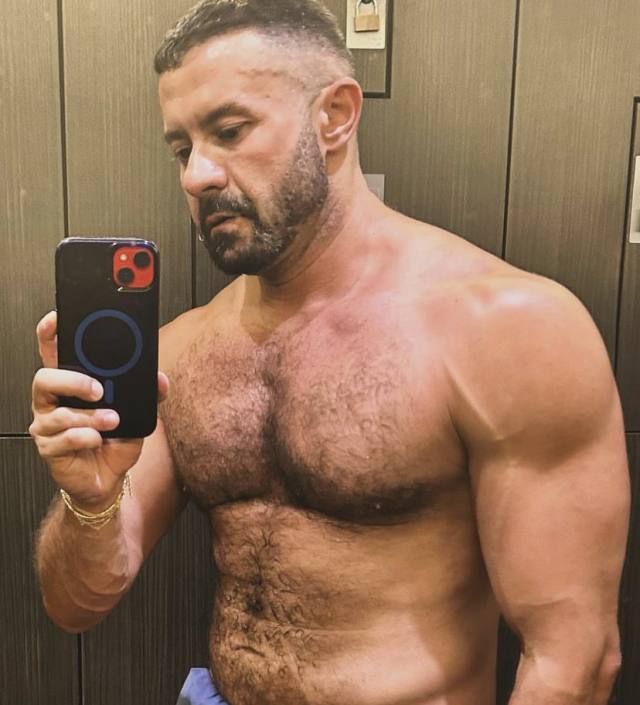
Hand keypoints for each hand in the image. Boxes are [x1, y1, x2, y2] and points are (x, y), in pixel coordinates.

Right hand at [29, 311, 169, 512]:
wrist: (108, 477)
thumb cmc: (115, 440)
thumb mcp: (137, 413)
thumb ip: (149, 393)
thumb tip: (160, 379)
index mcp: (70, 384)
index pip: (52, 352)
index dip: (50, 334)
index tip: (59, 319)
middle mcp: (53, 401)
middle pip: (44, 378)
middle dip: (73, 380)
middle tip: (99, 389)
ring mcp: (47, 424)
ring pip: (58, 412)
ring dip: (91, 417)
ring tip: (112, 421)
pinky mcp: (50, 448)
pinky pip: (65, 438)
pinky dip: (88, 438)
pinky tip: (99, 441)